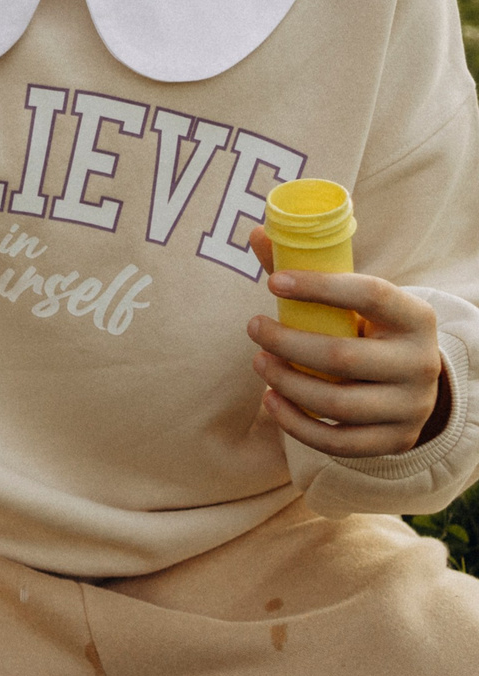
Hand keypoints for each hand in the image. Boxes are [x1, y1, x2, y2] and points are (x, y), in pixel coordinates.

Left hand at [244, 227, 447, 458]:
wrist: (411, 383)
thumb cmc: (369, 330)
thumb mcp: (353, 301)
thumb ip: (308, 271)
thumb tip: (258, 233)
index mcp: (415, 318)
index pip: (371, 294)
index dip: (320, 287)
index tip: (273, 282)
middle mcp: (420, 363)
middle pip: (343, 357)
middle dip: (287, 343)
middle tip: (253, 328)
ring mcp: (411, 407)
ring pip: (337, 403)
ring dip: (287, 383)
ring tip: (259, 363)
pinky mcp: (394, 440)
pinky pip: (338, 442)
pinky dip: (296, 424)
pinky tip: (271, 400)